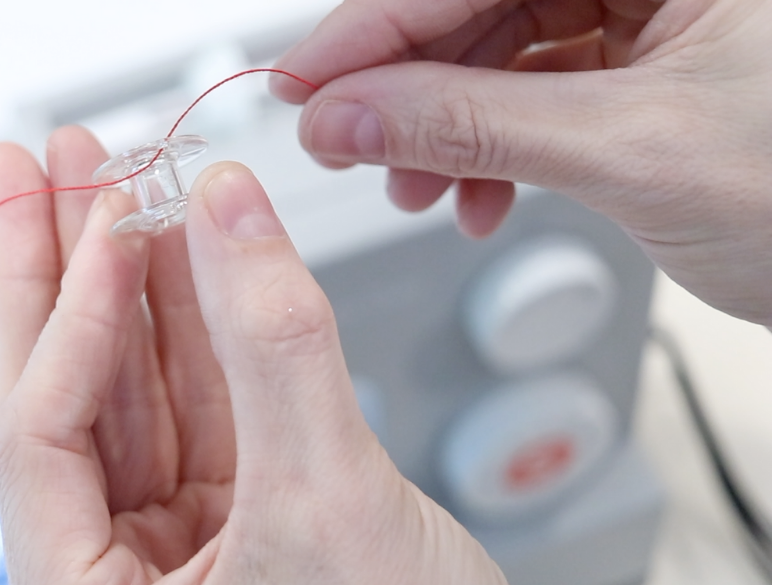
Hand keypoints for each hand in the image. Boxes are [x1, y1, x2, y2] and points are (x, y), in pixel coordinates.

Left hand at [0, 126, 515, 584]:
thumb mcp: (328, 505)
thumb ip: (277, 349)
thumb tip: (230, 211)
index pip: (42, 438)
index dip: (74, 319)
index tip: (107, 222)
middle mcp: (116, 576)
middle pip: (65, 398)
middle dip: (52, 275)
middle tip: (34, 171)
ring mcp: (178, 540)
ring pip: (136, 387)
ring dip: (129, 283)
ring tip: (112, 185)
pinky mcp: (239, 513)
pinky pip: (203, 399)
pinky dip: (199, 323)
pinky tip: (185, 252)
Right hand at [272, 0, 771, 324]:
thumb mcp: (633, 152)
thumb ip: (471, 124)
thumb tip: (348, 115)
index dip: (373, 26)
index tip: (300, 84)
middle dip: (406, 84)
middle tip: (347, 145)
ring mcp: (655, 12)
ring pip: (501, 46)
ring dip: (443, 125)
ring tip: (419, 190)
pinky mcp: (647, 66)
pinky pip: (537, 87)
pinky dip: (494, 146)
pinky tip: (479, 195)